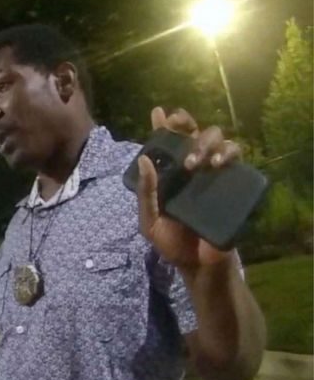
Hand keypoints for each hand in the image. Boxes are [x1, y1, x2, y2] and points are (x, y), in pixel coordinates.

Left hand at [137, 107, 240, 271]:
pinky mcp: (232, 183)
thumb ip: (145, 193)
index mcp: (169, 174)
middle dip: (185, 126)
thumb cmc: (172, 243)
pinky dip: (228, 153)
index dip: (163, 125)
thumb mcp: (150, 221)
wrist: (199, 266)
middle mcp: (192, 169)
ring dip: (205, 142)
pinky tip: (217, 164)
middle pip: (194, 132)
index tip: (158, 112)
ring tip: (195, 163)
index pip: (166, 143)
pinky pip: (236, 158)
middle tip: (178, 132)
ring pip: (218, 138)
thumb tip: (144, 160)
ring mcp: (213, 174)